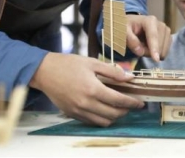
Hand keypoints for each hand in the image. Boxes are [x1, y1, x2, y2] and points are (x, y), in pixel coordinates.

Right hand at [29, 53, 144, 126]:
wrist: (44, 71)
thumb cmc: (68, 64)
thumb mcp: (92, 63)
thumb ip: (113, 72)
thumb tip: (130, 77)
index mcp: (93, 89)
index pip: (118, 100)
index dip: (132, 102)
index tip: (140, 102)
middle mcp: (86, 103)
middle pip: (113, 114)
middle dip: (125, 110)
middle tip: (131, 104)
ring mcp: (78, 111)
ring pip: (102, 122)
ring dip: (114, 117)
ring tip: (119, 107)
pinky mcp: (71, 114)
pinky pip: (91, 121)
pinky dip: (101, 118)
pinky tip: (104, 109)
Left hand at [125, 14, 170, 61]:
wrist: (133, 24)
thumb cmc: (128, 27)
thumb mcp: (124, 31)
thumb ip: (131, 40)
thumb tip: (140, 52)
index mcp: (150, 21)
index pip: (153, 36)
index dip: (154, 48)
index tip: (156, 60)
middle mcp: (160, 24)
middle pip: (159, 44)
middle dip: (149, 52)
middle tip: (138, 50)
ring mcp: (166, 30)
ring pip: (164, 48)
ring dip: (153, 53)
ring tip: (143, 47)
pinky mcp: (168, 36)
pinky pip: (165, 49)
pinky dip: (158, 52)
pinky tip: (151, 49)